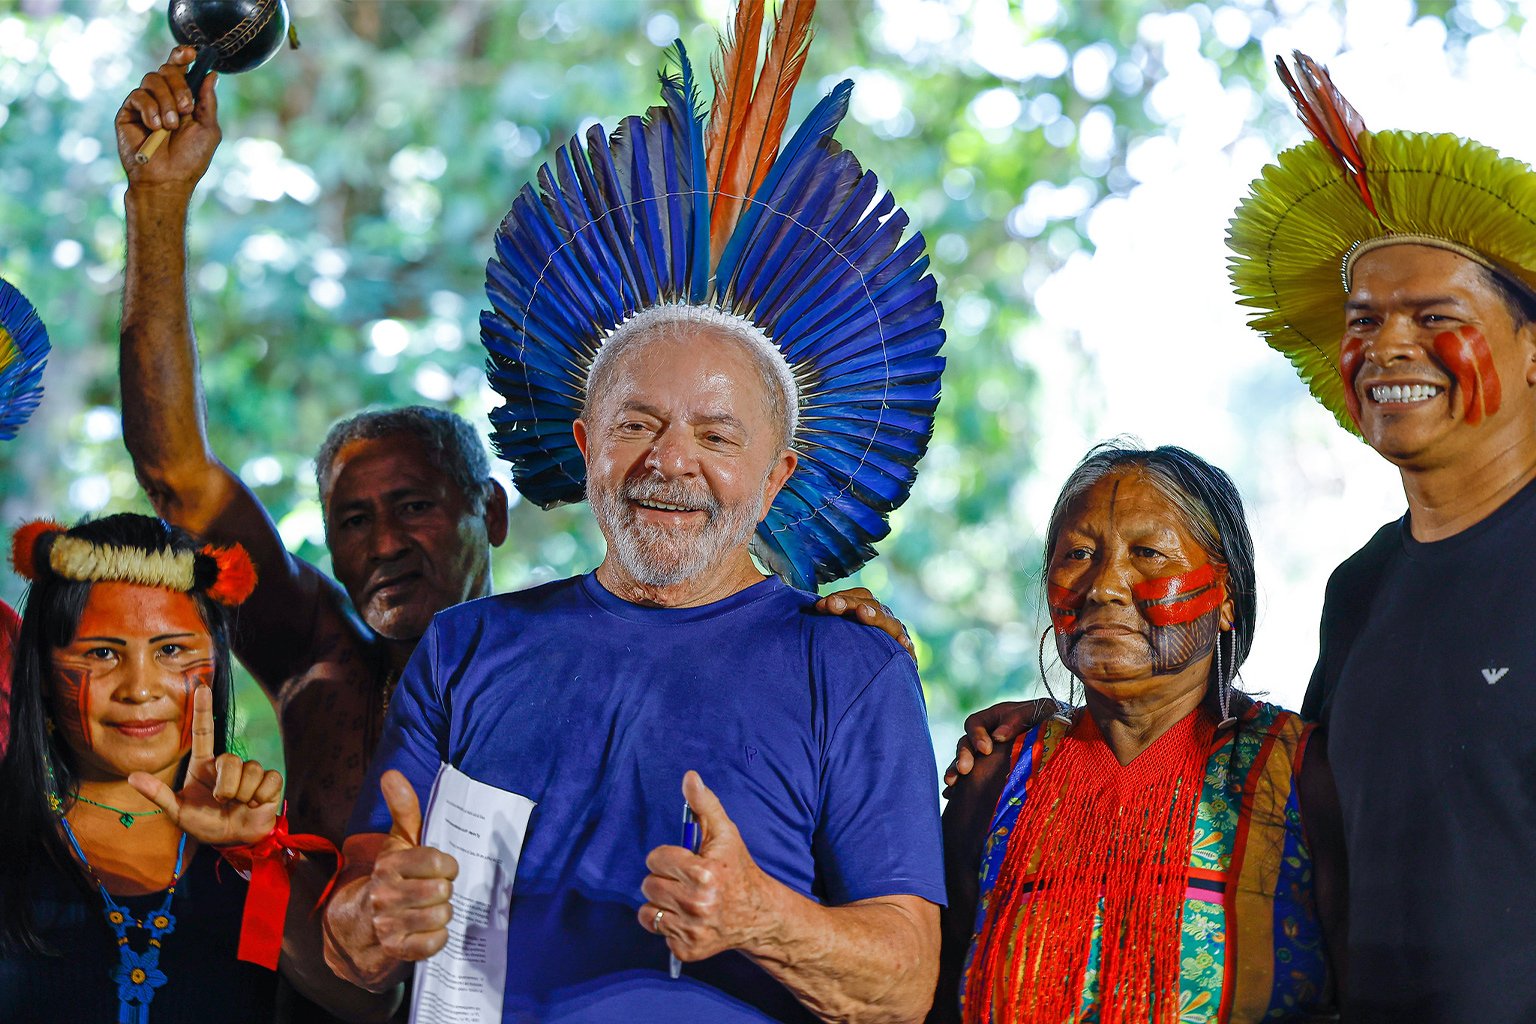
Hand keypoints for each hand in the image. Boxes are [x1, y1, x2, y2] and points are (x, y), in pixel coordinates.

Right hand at [115, 47, 220, 188]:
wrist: (167, 179)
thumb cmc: (190, 159)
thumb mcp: (208, 129)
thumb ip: (207, 101)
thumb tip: (211, 74)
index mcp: (183, 99)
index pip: (180, 69)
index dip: (183, 56)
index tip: (191, 52)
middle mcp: (163, 98)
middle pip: (167, 69)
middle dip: (179, 86)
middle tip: (186, 109)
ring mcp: (144, 104)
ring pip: (152, 79)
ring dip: (166, 101)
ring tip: (171, 126)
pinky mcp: (128, 112)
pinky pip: (137, 95)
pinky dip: (150, 109)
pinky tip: (155, 127)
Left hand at [129, 684, 281, 845]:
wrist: (235, 841)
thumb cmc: (205, 824)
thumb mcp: (178, 812)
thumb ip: (158, 794)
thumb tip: (131, 776)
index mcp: (204, 766)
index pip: (203, 732)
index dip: (202, 709)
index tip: (201, 686)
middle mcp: (227, 765)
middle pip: (231, 761)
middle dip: (227, 787)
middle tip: (222, 802)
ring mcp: (250, 772)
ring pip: (250, 770)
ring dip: (243, 794)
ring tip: (239, 804)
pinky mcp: (269, 782)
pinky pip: (268, 780)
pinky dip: (260, 796)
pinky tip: (255, 804)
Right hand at [358, 770, 457, 961]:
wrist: (356, 924)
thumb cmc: (390, 876)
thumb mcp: (398, 843)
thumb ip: (403, 808)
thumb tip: (391, 773)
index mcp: (389, 865)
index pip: (437, 862)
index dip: (448, 866)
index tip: (443, 869)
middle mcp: (384, 894)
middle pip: (441, 890)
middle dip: (444, 891)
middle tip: (434, 891)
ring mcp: (386, 925)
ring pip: (440, 916)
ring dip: (442, 913)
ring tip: (430, 908)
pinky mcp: (393, 951)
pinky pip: (433, 943)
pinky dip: (436, 937)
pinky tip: (427, 929)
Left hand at [639, 771, 780, 962]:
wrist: (758, 915)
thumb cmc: (737, 869)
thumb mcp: (725, 834)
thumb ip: (704, 805)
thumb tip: (689, 776)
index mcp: (704, 874)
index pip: (656, 858)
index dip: (668, 857)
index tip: (684, 861)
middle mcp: (697, 904)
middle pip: (649, 884)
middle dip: (664, 879)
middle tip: (685, 880)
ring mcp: (691, 930)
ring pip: (648, 910)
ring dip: (661, 903)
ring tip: (684, 899)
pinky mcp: (686, 950)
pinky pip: (657, 931)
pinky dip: (668, 925)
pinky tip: (688, 918)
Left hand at [813, 587, 913, 656]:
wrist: (882, 679)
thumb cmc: (855, 653)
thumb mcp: (843, 636)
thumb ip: (831, 625)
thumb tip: (810, 611)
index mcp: (870, 611)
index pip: (858, 597)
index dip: (841, 597)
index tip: (820, 606)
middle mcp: (884, 619)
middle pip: (870, 604)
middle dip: (849, 604)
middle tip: (831, 605)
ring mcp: (897, 634)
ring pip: (890, 622)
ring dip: (876, 617)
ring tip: (863, 613)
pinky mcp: (906, 654)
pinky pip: (907, 648)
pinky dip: (905, 644)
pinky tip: (901, 643)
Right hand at [941, 698, 1059, 788]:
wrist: (1068, 735)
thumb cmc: (1054, 718)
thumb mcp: (1040, 711)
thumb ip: (1018, 719)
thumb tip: (998, 736)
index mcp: (995, 718)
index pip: (975, 723)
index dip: (977, 736)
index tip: (986, 750)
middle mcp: (987, 736)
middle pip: (965, 744)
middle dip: (962, 756)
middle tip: (965, 770)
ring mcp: (987, 756)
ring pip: (964, 762)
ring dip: (955, 772)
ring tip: (951, 785)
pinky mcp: (990, 773)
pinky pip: (969, 780)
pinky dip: (960, 787)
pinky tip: (952, 796)